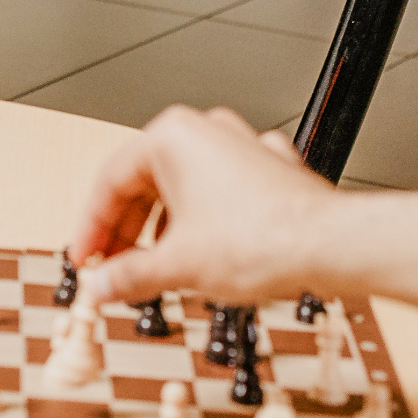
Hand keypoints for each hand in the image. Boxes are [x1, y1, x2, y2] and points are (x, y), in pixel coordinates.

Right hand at [70, 105, 339, 309]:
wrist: (332, 246)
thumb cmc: (265, 239)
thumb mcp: (177, 266)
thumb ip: (128, 275)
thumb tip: (101, 286)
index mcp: (171, 138)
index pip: (110, 181)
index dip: (92, 228)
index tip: (86, 258)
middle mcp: (204, 132)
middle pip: (145, 182)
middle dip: (126, 231)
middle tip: (113, 268)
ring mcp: (238, 147)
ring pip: (182, 188)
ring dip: (162, 229)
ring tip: (155, 268)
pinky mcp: (266, 170)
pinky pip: (219, 195)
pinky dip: (202, 223)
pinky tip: (202, 254)